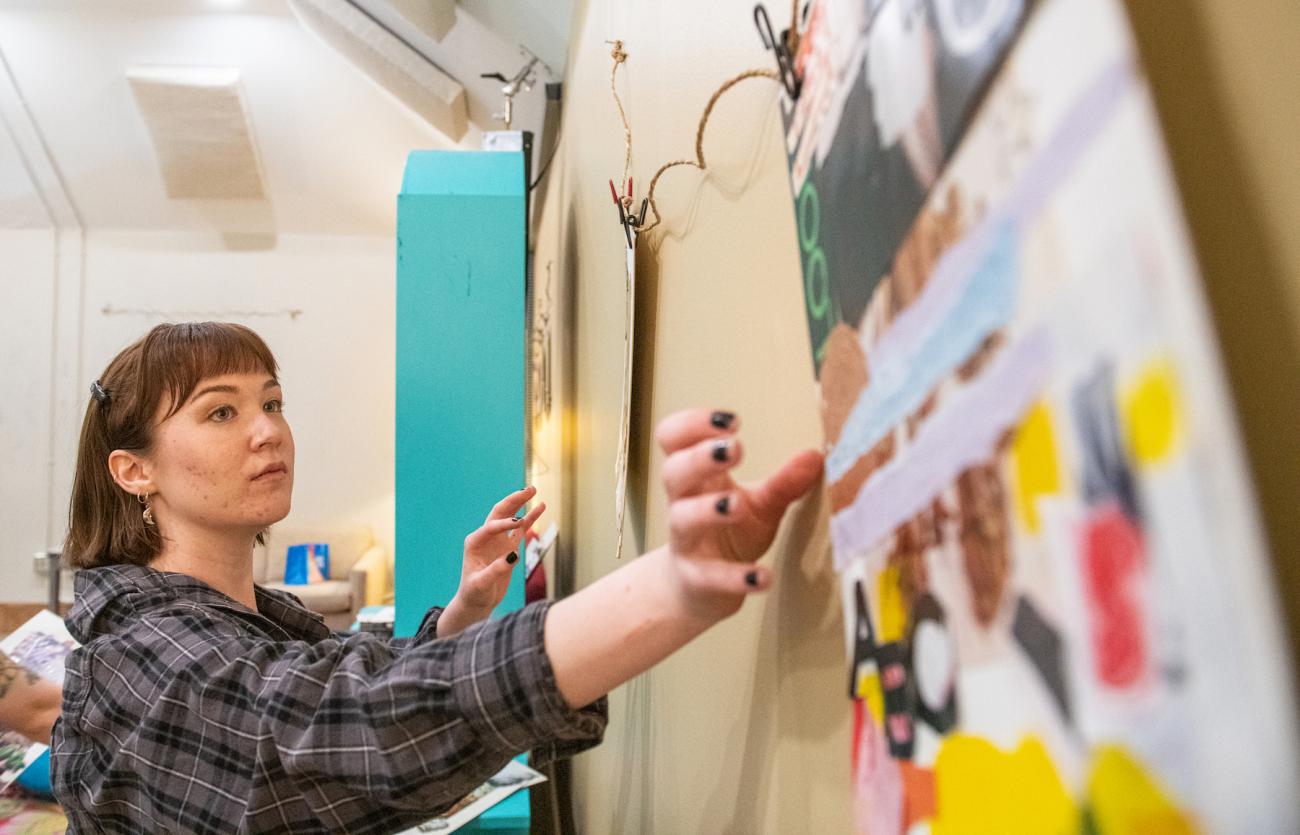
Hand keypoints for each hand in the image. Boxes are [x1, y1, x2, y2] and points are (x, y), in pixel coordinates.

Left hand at [456, 486, 545, 615]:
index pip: (491, 526)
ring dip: (521, 503)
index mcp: (475, 542)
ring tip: (534, 490)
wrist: (477, 602)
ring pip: (511, 517)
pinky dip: (530, 518)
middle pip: (500, 512)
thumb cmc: (475, 593)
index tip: (518, 523)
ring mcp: (498, 541)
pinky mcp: (508, 547)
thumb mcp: (482, 584)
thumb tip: (514, 555)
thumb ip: (496, 569)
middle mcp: (486, 537)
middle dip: (514, 500)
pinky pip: (521, 529)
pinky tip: (540, 507)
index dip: (504, 523)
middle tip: (529, 489)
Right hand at [656, 409, 823, 619]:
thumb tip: (814, 456)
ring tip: (736, 505)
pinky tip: (762, 577)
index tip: (731, 421)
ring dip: (708, 509)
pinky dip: (736, 577)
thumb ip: (784, 483)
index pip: (673, 438)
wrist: (699, 588)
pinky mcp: (696, 578)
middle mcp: (683, 503)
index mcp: (696, 477)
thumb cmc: (728, 535)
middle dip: (701, 457)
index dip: (693, 424)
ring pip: (682, 518)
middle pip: (674, 471)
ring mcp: (686, 541)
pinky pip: (710, 575)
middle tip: (735, 448)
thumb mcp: (760, 505)